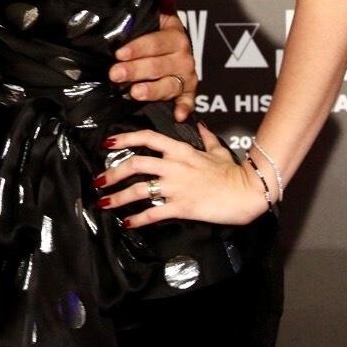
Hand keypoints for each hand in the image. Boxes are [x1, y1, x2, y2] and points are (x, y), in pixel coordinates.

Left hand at [92, 126, 267, 228]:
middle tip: (98, 180)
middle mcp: (174, 166)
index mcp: (180, 150)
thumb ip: (204, 136)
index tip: (108, 143)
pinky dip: (137, 219)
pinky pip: (153, 213)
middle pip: (135, 164)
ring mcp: (176, 187)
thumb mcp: (217, 149)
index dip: (125, 139)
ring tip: (104, 203)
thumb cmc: (234, 172)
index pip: (147, 138)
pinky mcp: (181, 207)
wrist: (247, 191)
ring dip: (117, 198)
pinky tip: (127, 223)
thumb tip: (199, 123)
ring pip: (139, 190)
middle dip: (112, 173)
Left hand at [109, 11, 197, 121]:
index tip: (119, 53)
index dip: (138, 47)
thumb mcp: (156, 16)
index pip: (156, 41)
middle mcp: (184, 55)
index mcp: (174, 35)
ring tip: (135, 93)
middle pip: (159, 65)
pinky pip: (189, 101)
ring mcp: (187, 75)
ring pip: (169, 84)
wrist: (174, 51)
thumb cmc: (157, 34)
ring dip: (153, 90)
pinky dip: (184, 108)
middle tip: (115, 74)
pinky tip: (178, 115)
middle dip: (136, 70)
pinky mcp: (188, 91)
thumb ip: (159, 1)